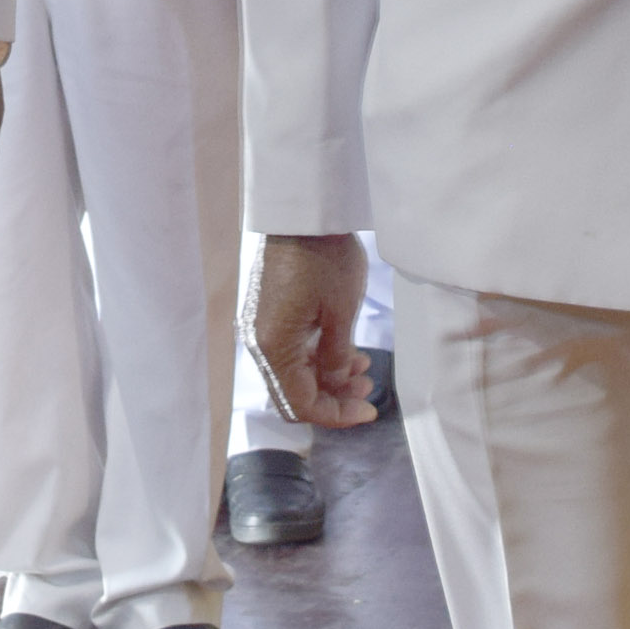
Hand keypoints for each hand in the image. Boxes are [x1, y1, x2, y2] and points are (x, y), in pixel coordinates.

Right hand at [248, 232, 380, 428]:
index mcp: (273, 347)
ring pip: (294, 373)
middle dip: (333, 398)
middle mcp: (260, 343)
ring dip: (328, 379)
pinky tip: (348, 352)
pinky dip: (318, 359)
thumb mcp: (341, 313)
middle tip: (368, 389)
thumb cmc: (325, 259)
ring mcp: (262, 328)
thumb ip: (335, 357)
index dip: (336, 415)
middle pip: (294, 392)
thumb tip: (334, 382)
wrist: (302, 213)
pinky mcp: (269, 315)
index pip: (301, 404)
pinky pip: (292, 351)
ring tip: (364, 369)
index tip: (369, 411)